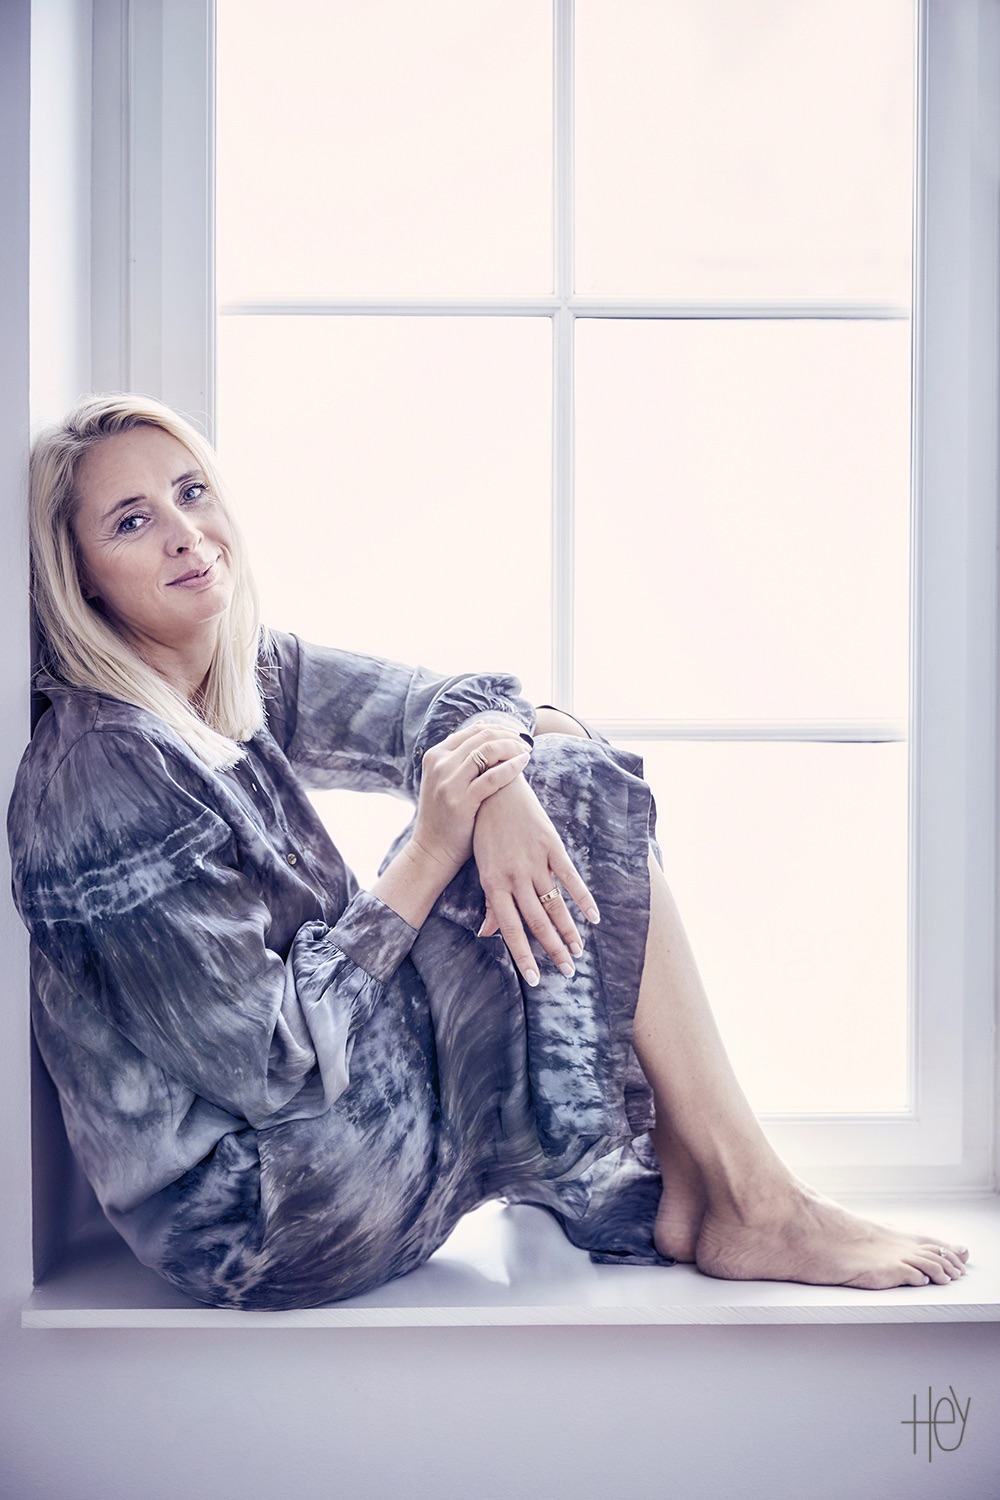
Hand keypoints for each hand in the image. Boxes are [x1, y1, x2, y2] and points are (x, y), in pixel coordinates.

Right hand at [410, 721, 530, 883]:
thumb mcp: (445, 779)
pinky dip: (512, 766)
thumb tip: (482, 727)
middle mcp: (439, 764)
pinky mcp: (461, 800)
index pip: (472, 731)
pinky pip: (493, 776)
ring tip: (527, 751)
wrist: (432, 850)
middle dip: (508, 736)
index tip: (515, 735)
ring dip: (512, 747)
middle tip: (526, 742)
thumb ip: (459, 756)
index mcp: (435, 756)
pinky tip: (524, 763)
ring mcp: (448, 782)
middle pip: (482, 738)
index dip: (498, 730)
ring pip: (488, 751)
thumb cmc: (445, 816)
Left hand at [473, 775, 599, 986]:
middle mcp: (515, 876)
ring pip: (555, 904)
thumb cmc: (484, 833)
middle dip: (553, 950)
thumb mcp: (482, 868)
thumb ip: (491, 903)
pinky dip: (583, 898)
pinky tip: (594, 917)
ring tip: (579, 951)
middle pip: (537, 921)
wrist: (494, 789)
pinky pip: (570, 877)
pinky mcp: (551, 845)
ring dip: (569, 931)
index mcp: (494, 884)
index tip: (534, 979)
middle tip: (567, 971)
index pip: (510, 929)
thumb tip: (487, 934)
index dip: (523, 955)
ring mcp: (535, 860)